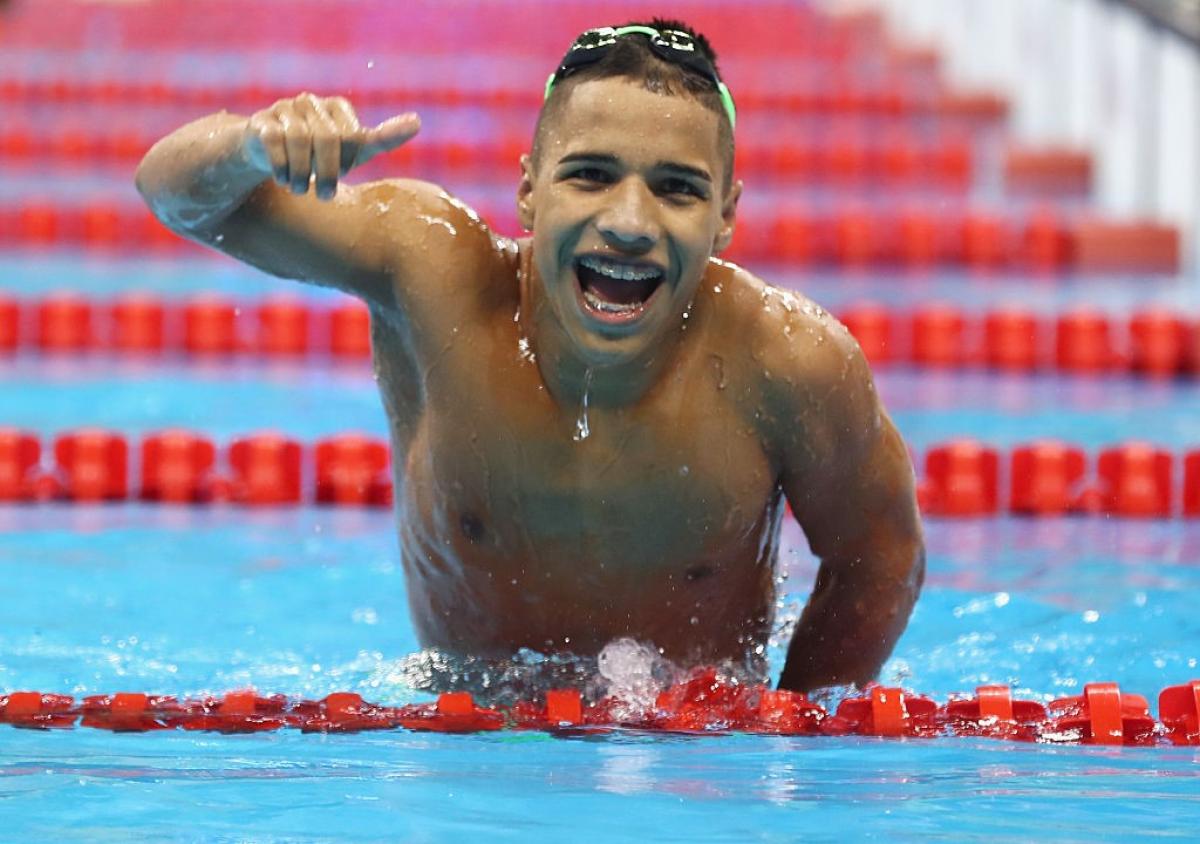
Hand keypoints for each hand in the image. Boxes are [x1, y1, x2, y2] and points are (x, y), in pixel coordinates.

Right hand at [242, 93, 419, 199]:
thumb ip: (383, 138)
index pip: (352, 136)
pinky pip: (274, 142)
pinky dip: (281, 167)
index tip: (344, 174)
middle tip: (326, 196)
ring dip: (303, 174)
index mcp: (337, 107)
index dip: (348, 162)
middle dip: (328, 172)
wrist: (270, 153)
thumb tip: (417, 122)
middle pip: (328, 139)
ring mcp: (284, 109)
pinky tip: (283, 180)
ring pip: (299, 141)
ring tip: (301, 191)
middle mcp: (311, 103)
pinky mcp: (262, 122)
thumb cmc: (321, 153)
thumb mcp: (354, 150)